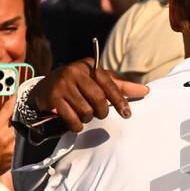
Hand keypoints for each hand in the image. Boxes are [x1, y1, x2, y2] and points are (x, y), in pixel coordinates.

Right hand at [29, 59, 148, 132]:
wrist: (43, 89)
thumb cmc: (78, 86)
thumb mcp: (97, 82)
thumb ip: (120, 87)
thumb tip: (146, 90)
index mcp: (88, 65)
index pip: (109, 84)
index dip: (120, 101)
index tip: (127, 114)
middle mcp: (74, 71)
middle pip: (99, 100)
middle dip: (101, 112)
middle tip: (97, 113)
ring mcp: (62, 84)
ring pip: (86, 111)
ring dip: (87, 118)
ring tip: (82, 113)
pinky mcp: (52, 97)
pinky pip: (72, 119)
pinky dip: (76, 125)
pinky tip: (74, 121)